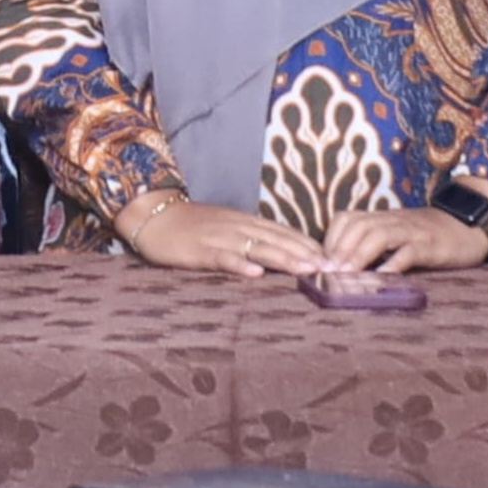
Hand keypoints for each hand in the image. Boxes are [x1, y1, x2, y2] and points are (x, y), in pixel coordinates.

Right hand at [120, 194, 331, 280]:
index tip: (334, 259)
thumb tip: (280, 254)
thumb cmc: (191, 226)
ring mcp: (219, 237)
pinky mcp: (199, 249)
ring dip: (283, 258)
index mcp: (246, 222)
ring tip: (306, 270)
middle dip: (306, 254)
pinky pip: (222, 257)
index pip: (284, 233)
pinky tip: (254, 273)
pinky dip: (239, 264)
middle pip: (278, 240)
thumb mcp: (226, 228)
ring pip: (257, 247)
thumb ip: (251, 239)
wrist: (153, 214)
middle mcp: (238, 227)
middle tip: (332, 269)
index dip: (309, 245)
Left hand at [321, 205, 487, 274]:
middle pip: (358, 225)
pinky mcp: (430, 245)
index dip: (330, 239)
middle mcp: (393, 221)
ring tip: (347, 275)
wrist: (468, 226)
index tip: (319, 263)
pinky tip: (382, 277)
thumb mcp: (397, 237)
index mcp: (381, 218)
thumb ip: (374, 246)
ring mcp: (412, 231)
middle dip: (339, 249)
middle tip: (327, 273)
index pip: (346, 219)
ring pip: (378, 234)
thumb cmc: (428, 237)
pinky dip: (393, 263)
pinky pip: (409, 251)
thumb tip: (342, 269)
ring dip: (359, 255)